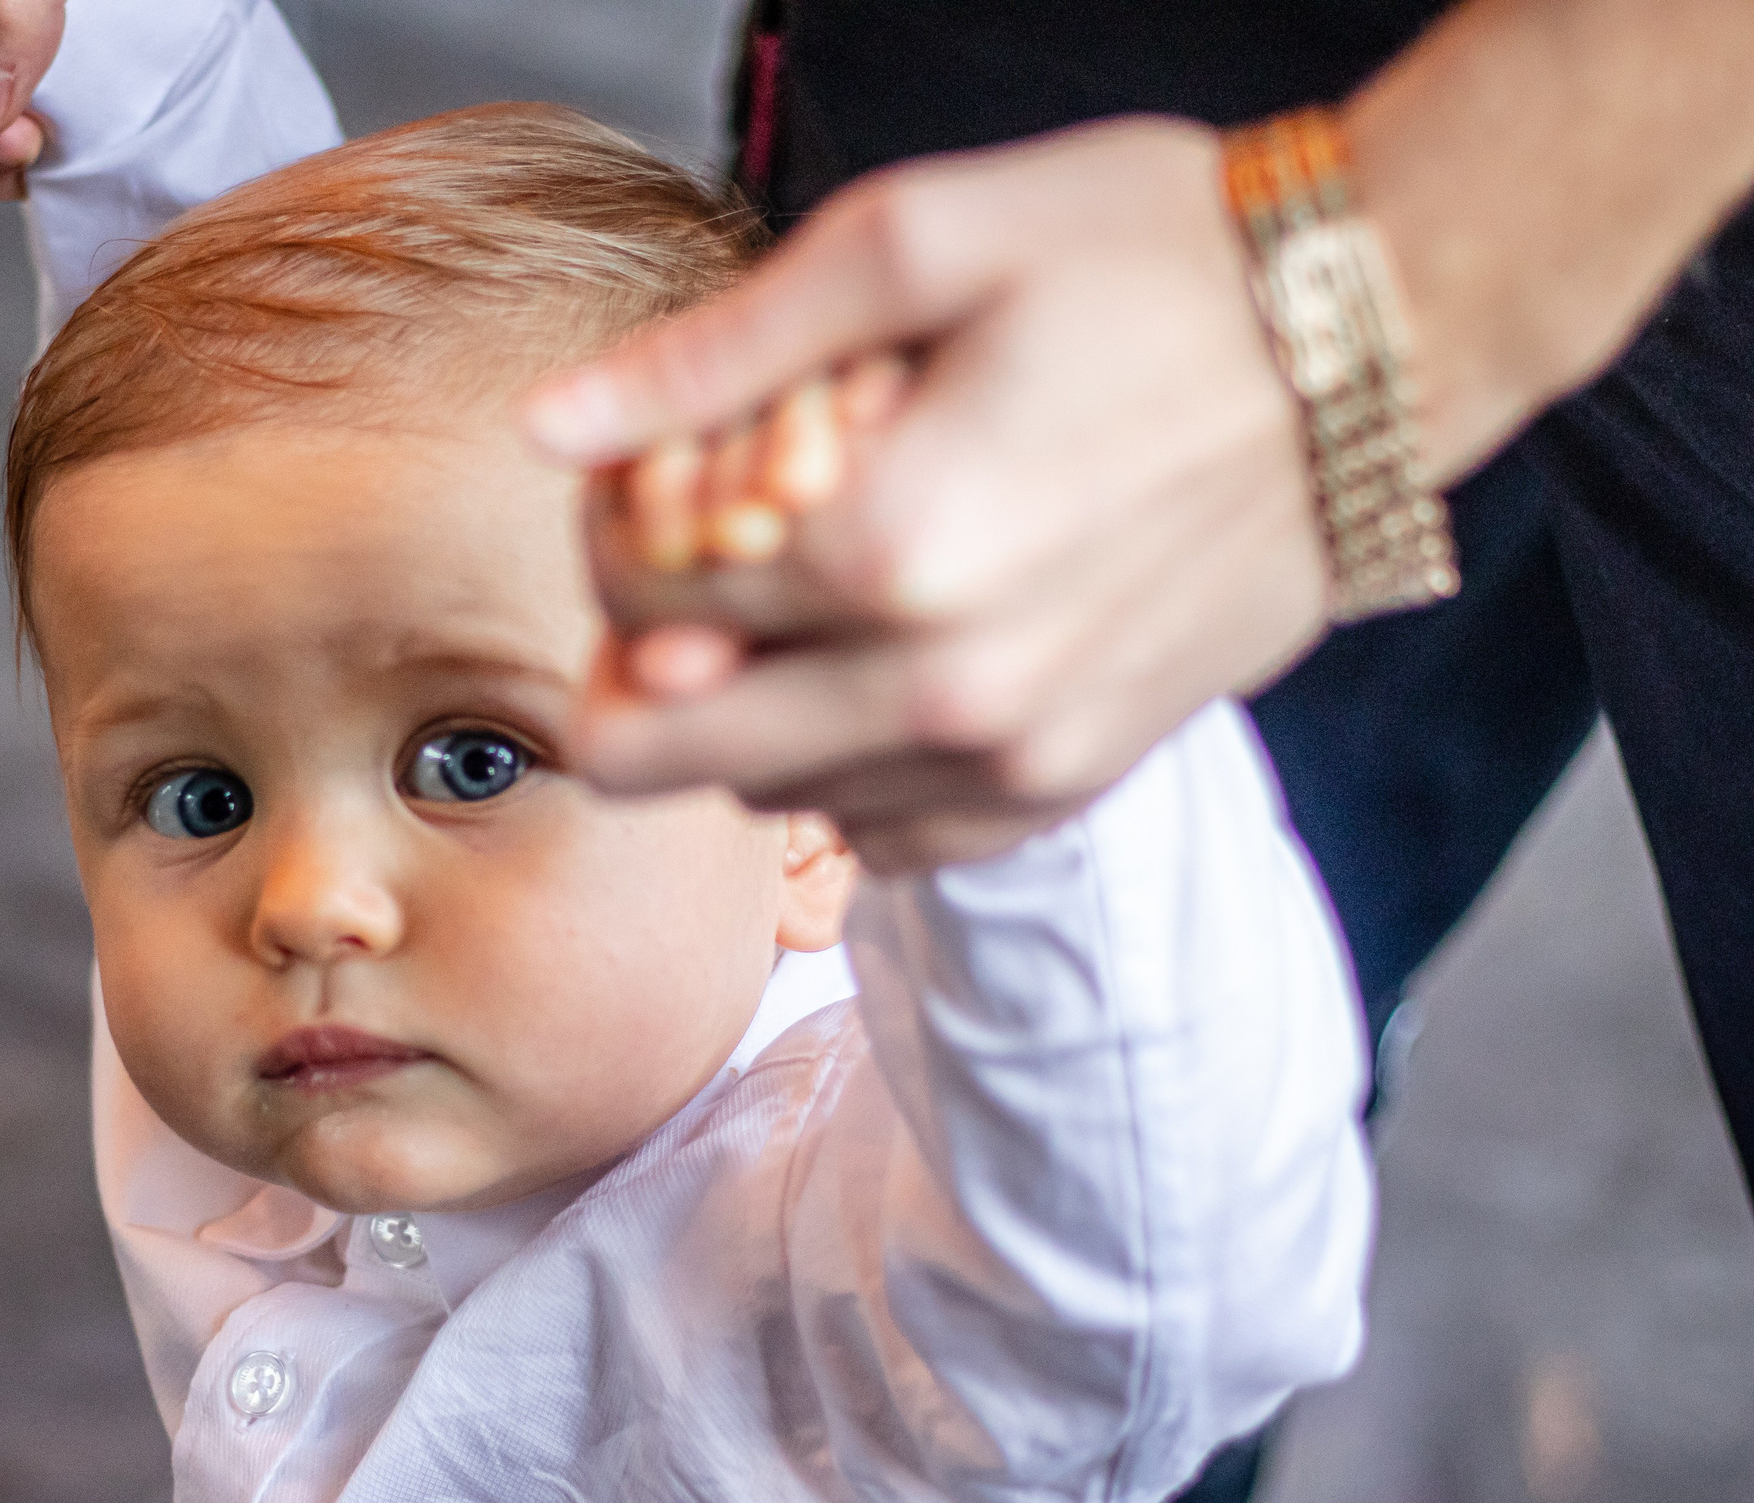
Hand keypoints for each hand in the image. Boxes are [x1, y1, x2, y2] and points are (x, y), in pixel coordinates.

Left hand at [526, 118, 1331, 874]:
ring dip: (744, 711)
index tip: (663, 474)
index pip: (635, 598)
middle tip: (695, 562)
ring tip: (818, 587)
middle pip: (662, 749)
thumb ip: (715, 354)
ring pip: (764, 797)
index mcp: (888, 544)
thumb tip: (551, 428)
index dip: (613, 530)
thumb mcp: (921, 240)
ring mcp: (1011, 757)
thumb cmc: (1152, 259)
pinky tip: (887, 659)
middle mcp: (940, 686)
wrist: (1375, 340)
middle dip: (637, 657)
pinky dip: (849, 767)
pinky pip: (887, 837)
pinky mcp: (1069, 782)